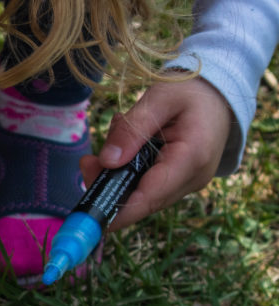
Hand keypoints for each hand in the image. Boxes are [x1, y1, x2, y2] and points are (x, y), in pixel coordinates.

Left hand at [79, 74, 231, 231]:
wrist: (218, 97)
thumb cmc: (189, 93)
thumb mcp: (158, 100)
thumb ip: (132, 130)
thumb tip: (108, 161)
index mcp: (192, 157)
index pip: (151, 196)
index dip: (119, 209)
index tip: (90, 212)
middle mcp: (192, 178)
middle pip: (142, 200)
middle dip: (108, 187)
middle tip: (87, 162)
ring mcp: (187, 184)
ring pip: (141, 195)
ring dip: (115, 177)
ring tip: (105, 148)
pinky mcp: (179, 183)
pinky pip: (147, 187)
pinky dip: (128, 172)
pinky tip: (122, 149)